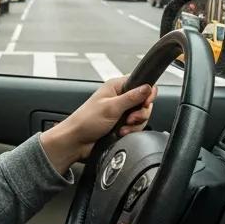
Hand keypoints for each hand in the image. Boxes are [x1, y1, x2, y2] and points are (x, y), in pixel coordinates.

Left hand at [41, 77, 156, 169]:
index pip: (141, 82)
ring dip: (134, 124)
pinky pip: (135, 126)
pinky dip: (131, 131)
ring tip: (122, 128)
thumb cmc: (86, 121)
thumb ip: (131, 98)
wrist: (77, 141)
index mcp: (116, 86)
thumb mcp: (111, 108)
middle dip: (140, 113)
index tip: (145, 103)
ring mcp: (121, 111)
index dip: (147, 93)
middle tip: (131, 118)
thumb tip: (147, 88)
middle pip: (144, 102)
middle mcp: (120, 97)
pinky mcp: (121, 123)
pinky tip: (120, 133)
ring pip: (141, 116)